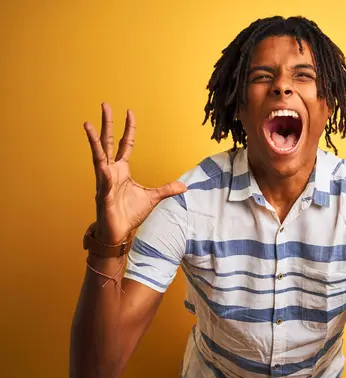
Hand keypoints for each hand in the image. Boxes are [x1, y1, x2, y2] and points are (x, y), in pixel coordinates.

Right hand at [84, 103, 186, 244]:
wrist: (118, 232)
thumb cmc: (129, 214)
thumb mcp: (153, 198)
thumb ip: (167, 190)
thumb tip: (184, 186)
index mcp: (121, 170)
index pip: (125, 144)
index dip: (127, 128)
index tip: (129, 111)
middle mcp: (110, 171)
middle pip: (108, 142)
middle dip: (107, 123)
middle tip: (105, 104)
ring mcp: (104, 182)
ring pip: (98, 157)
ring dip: (93, 141)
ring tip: (88, 125)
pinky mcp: (102, 196)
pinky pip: (103, 184)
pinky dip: (104, 177)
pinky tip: (104, 169)